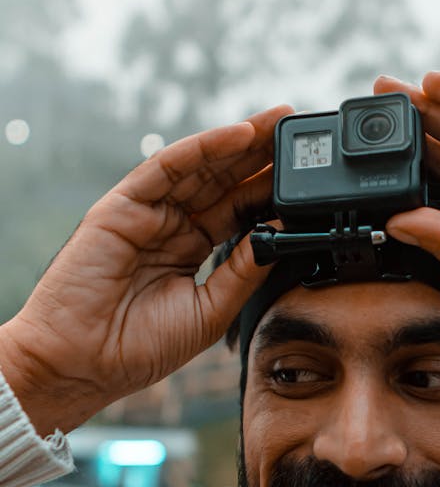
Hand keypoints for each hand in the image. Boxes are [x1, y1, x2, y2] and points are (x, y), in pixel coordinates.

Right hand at [0, 105, 289, 434]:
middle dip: (261, 155)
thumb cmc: (139, 347)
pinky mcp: (122, 205)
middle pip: (224, 182)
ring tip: (278, 122)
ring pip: (200, 167)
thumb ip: (244, 271)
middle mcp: (171, 225)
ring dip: (239, 142)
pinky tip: (238, 135)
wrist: (83, 364)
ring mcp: (147, 213)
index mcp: (192, 250)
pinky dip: (202, 148)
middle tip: (300, 132)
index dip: (271, 190)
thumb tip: (281, 236)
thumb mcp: (211, 310)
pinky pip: (167, 168)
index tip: (308, 175)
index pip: (239, 211)